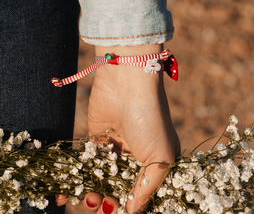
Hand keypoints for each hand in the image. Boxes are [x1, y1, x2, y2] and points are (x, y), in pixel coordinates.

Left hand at [57, 44, 180, 213]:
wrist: (128, 81)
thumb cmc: (150, 118)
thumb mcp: (160, 155)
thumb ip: (147, 186)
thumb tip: (133, 212)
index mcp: (156, 162)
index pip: (144, 192)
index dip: (132, 206)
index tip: (119, 212)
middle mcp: (136, 156)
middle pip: (120, 188)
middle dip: (109, 202)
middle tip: (100, 205)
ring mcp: (116, 148)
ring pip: (101, 178)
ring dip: (92, 193)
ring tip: (86, 198)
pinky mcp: (97, 138)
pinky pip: (86, 164)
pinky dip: (76, 178)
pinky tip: (65, 193)